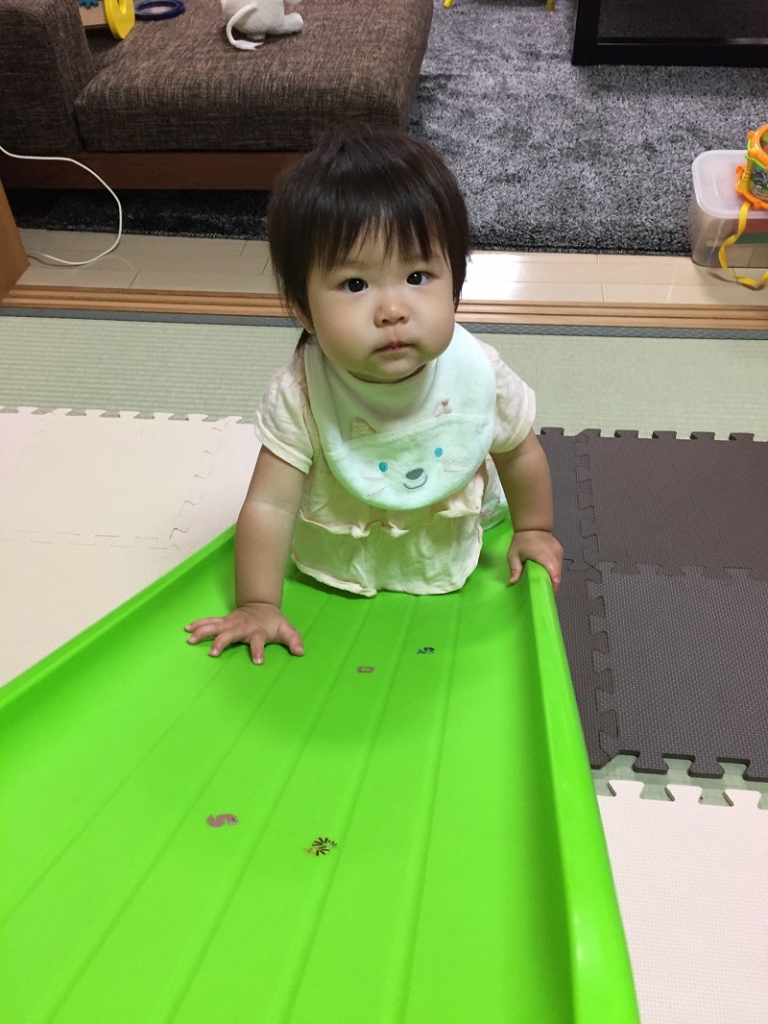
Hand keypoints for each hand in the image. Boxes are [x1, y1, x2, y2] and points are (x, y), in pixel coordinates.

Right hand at [184, 602, 303, 664]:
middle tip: (213, 652)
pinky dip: (198, 624)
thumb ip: (294, 640)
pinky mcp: (224, 621)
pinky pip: (209, 622)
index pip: (259, 641)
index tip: (258, 662)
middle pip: (231, 633)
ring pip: (216, 626)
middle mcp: (242, 626)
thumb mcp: (287, 630)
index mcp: (258, 630)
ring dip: (204, 632)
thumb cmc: (273, 622)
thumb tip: (300, 652)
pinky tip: (187, 629)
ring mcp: (231, 622)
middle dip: (222, 642)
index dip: (259, 651)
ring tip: (191, 639)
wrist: (261, 605)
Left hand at [507, 530, 563, 592]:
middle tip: (544, 592)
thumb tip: (512, 583)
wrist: (533, 526)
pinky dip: (555, 571)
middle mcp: (554, 555)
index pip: (553, 573)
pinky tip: (548, 575)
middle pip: (557, 574)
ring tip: (546, 585)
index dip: (553, 584)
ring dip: (554, 578)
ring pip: (559, 570)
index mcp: (544, 557)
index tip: (548, 593)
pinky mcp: (560, 552)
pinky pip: (559, 565)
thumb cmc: (522, 541)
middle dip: (553, 584)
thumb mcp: (513, 555)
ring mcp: (559, 553)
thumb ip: (515, 569)